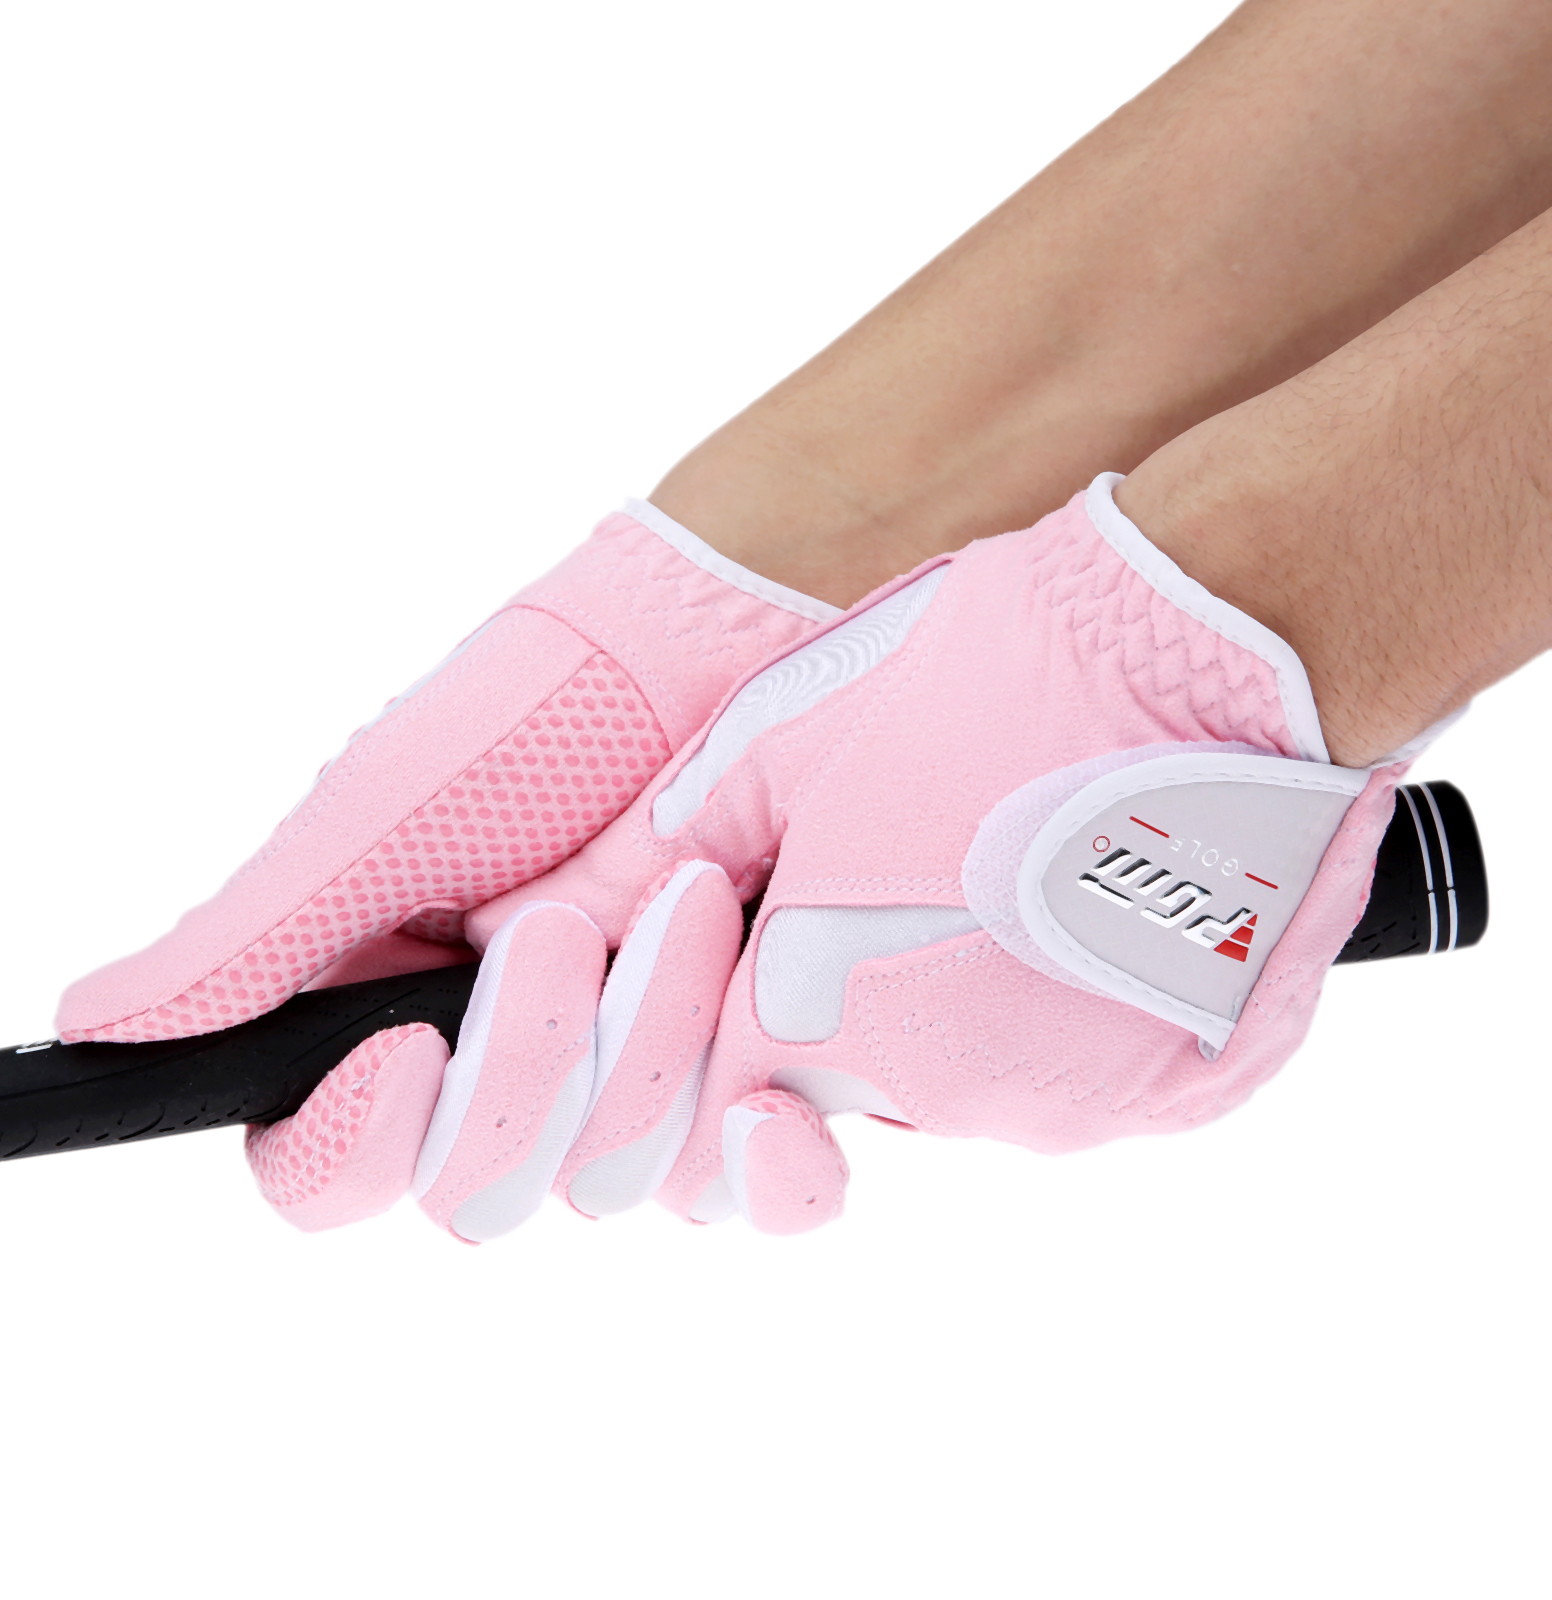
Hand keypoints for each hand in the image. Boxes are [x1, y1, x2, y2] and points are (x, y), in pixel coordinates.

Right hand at [55, 501, 834, 1228]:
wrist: (721, 646)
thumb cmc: (544, 709)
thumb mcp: (384, 815)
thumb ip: (251, 938)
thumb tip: (88, 1026)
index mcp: (375, 1010)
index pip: (325, 1163)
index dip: (358, 1139)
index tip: (410, 1048)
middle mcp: (485, 1060)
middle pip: (472, 1188)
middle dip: (526, 1064)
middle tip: (568, 920)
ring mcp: (603, 1070)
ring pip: (598, 1179)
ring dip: (642, 1039)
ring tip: (684, 896)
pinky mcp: (711, 1066)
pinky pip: (713, 1165)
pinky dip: (730, 1094)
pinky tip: (740, 985)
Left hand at [441, 473, 1415, 1236]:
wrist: (1212, 645)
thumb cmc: (986, 669)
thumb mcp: (786, 734)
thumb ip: (671, 843)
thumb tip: (572, 906)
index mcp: (829, 1020)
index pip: (716, 1103)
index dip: (709, 1036)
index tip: (747, 955)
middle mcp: (953, 1098)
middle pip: (847, 1094)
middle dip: (840, 1011)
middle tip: (897, 874)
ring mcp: (1081, 1105)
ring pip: (970, 1087)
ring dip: (962, 1008)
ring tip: (1007, 862)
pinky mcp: (1188, 1092)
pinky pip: (1086, 1078)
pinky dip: (1071, 1014)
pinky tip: (1094, 899)